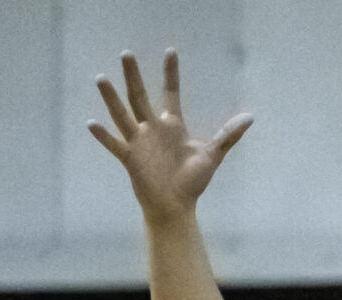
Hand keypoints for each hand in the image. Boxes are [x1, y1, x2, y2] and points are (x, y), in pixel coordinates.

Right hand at [88, 50, 250, 218]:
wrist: (176, 206)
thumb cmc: (192, 181)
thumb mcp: (212, 155)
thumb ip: (228, 135)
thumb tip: (250, 118)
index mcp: (172, 126)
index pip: (170, 93)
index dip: (171, 74)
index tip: (171, 52)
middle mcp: (152, 128)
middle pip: (139, 96)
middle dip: (133, 76)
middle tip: (126, 53)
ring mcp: (139, 142)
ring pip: (122, 115)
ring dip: (111, 99)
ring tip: (101, 78)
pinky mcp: (130, 158)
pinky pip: (114, 144)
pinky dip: (103, 136)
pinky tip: (92, 123)